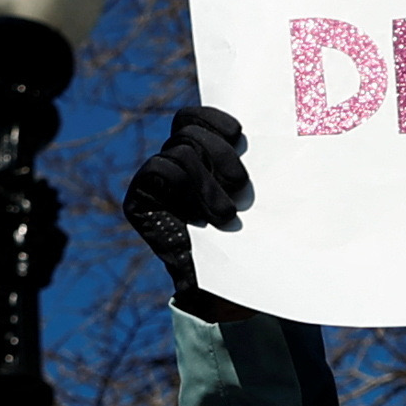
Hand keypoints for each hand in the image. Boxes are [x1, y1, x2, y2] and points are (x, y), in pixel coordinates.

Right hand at [122, 104, 253, 290]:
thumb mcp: (250, 196)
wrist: (226, 288)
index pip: (192, 118)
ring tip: (226, 214)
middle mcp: (170, 163)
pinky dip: (185, 185)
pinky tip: (203, 217)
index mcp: (194, 155)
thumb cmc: (247, 239)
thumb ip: (245, 164)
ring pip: (178, 151)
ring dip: (207, 181)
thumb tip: (266, 126)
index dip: (212, 117)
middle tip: (241, 183)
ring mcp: (152, 182)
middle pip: (187, 130)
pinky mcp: (138, 200)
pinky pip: (159, 169)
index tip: (239, 133)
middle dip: (218, 151)